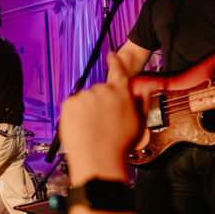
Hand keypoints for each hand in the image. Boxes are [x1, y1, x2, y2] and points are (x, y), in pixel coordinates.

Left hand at [59, 53, 143, 184]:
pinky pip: (73, 106)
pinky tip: (83, 126)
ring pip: (85, 99)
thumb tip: (144, 87)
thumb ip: (141, 100)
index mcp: (121, 93)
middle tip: (104, 120)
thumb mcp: (139, 122)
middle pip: (100, 90)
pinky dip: (76, 114)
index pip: (118, 71)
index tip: (111, 54)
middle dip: (101, 101)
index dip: (115, 61)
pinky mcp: (69, 104)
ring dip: (88, 109)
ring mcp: (84, 96)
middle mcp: (102, 90)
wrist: (98, 159)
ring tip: (93, 127)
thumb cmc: (119, 144)